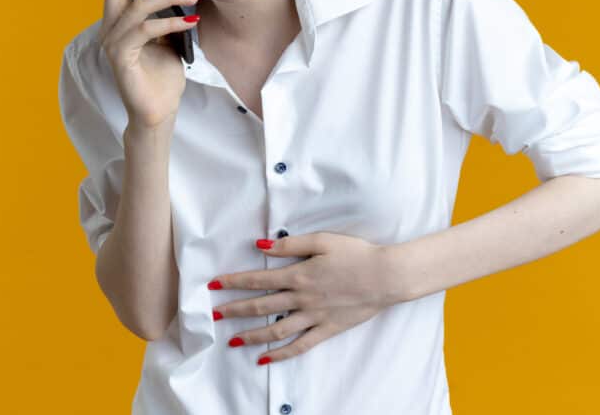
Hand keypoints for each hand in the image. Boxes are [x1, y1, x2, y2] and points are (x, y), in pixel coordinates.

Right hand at [99, 0, 200, 126]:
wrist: (159, 112)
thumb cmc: (163, 76)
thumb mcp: (169, 38)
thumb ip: (168, 15)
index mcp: (120, 21)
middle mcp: (110, 28)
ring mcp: (112, 43)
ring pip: (135, 6)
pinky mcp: (120, 58)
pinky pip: (145, 30)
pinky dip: (169, 22)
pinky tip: (190, 21)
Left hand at [207, 232, 400, 365]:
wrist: (386, 276)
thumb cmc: (356, 253)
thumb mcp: (323, 241)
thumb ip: (291, 244)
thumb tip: (261, 244)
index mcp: (299, 275)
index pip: (258, 279)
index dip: (234, 282)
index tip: (214, 284)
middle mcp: (302, 298)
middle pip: (261, 306)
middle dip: (234, 310)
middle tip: (213, 316)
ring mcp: (314, 317)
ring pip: (276, 330)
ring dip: (252, 335)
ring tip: (233, 340)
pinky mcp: (327, 329)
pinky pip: (300, 346)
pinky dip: (281, 354)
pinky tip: (265, 359)